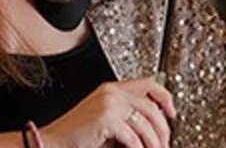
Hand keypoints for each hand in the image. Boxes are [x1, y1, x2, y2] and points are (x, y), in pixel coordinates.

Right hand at [40, 76, 175, 147]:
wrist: (53, 142)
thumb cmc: (77, 135)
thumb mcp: (103, 119)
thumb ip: (125, 115)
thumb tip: (153, 126)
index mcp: (112, 88)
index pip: (149, 84)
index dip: (166, 98)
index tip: (172, 114)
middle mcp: (112, 92)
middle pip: (152, 108)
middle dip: (163, 130)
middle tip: (164, 145)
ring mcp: (109, 104)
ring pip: (146, 124)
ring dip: (154, 143)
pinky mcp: (106, 119)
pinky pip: (134, 137)